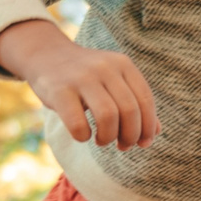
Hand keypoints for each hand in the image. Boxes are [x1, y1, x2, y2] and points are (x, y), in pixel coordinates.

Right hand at [0, 19, 159, 148]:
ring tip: (103, 140)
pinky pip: (78, 124)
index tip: (143, 142)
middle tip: (123, 145)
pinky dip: (83, 136)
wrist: (46, 56)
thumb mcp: (114, 82)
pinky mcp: (59, 90)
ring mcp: (81, 78)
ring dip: (108, 137)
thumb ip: (135, 103)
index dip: (148, 127)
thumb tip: (154, 133)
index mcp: (123, 64)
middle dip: (130, 135)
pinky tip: (82, 135)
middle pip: (129, 110)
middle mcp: (104, 68)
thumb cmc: (87, 77)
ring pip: (108, 117)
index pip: (146, 100)